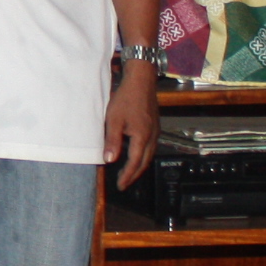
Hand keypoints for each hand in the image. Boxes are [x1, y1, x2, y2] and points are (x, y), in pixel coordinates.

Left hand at [105, 64, 159, 187]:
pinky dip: (144, 155)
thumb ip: (112, 141)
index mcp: (142, 137)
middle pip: (145, 162)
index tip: (120, 185)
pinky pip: (151, 146)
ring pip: (149, 155)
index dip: (127, 175)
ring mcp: (156, 131)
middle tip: (125, 183)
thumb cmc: (126, 98)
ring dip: (140, 166)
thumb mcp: (114, 120)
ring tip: (130, 172)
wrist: (141, 80)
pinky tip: (137, 154)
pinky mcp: (155, 125)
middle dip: (134, 174)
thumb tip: (110, 160)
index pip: (135, 163)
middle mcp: (152, 136)